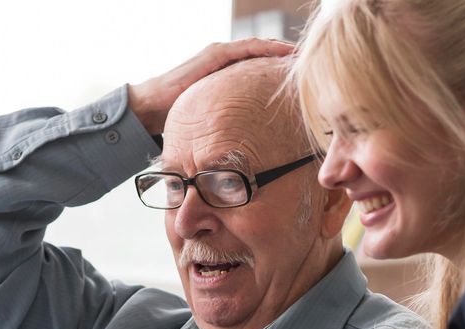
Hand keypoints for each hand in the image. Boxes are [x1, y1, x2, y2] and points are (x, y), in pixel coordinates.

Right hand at [127, 38, 294, 134]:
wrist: (152, 107)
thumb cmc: (178, 116)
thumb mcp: (212, 118)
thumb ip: (229, 121)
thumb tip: (247, 145)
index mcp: (225, 73)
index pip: (259, 65)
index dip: (280, 67)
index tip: (302, 75)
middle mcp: (224, 60)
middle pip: (263, 53)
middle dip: (286, 56)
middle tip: (312, 61)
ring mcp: (219, 54)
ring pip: (259, 46)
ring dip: (282, 48)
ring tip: (304, 53)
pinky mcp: (214, 55)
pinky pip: (247, 48)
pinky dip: (267, 48)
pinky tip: (284, 51)